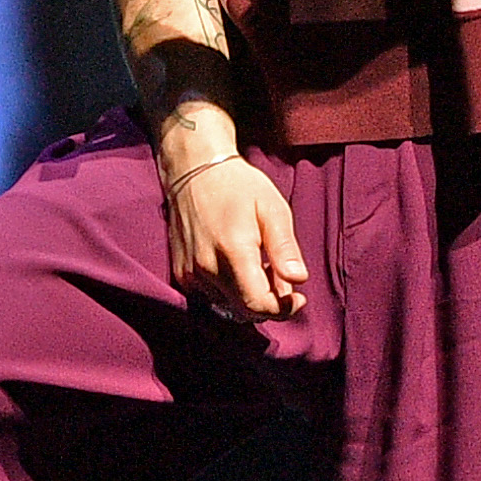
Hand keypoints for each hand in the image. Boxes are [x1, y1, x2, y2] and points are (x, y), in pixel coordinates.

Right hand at [162, 126, 308, 321]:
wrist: (194, 170)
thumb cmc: (240, 186)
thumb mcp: (272, 209)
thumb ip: (284, 248)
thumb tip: (298, 280)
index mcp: (234, 251)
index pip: (258, 303)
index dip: (283, 309)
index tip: (299, 299)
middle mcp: (207, 267)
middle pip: (244, 310)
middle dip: (269, 303)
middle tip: (281, 276)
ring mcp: (190, 272)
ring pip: (228, 305)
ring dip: (249, 296)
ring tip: (258, 264)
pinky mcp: (181, 273)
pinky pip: (211, 297)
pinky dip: (229, 291)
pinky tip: (237, 266)